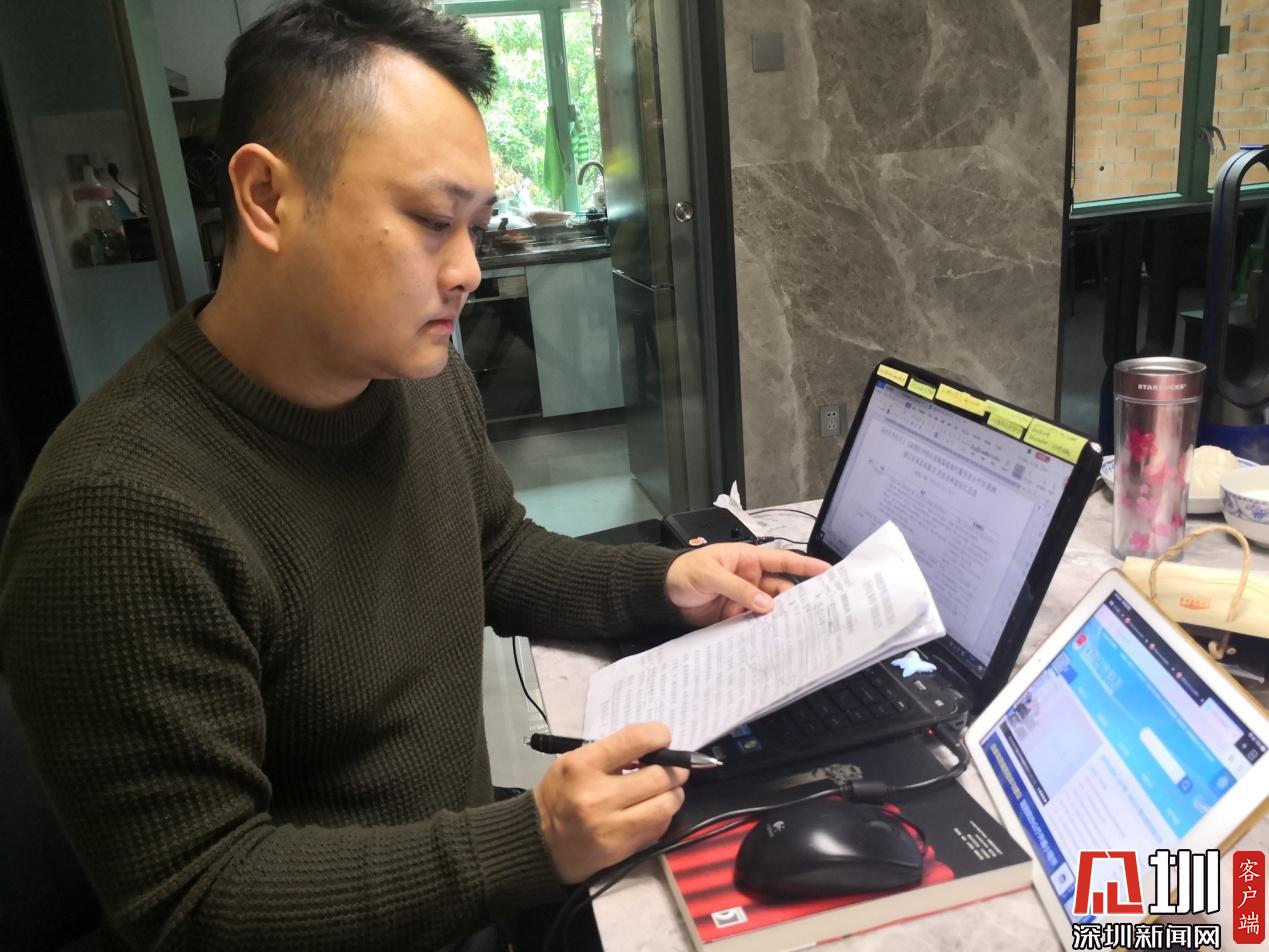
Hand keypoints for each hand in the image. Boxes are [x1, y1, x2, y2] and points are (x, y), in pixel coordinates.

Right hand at [534, 722, 688, 883]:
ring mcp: (612, 827)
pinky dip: (663, 815)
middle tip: (671, 768)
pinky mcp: (623, 849)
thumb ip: (611, 753)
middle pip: (660, 776)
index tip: (662, 738)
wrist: (539, 843)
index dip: (658, 735)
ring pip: (667, 804)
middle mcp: (598, 797)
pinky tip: (651, 810)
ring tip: (664, 790)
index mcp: (583, 766)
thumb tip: (653, 749)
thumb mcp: (573, 762)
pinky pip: (659, 827)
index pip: (635, 740)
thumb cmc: (559, 794)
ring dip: (673, 793)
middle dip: (673, 769)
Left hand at [666, 544, 831, 626]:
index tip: (826, 571)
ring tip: (796, 628)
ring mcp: (744, 599)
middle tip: (815, 611)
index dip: (804, 566)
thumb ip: (738, 589)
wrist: (662, 592)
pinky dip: (763, 630)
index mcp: (747, 559)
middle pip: (781, 589)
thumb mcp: (711, 575)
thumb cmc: (684, 572)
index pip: (782, 561)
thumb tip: (766, 605)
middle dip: (796, 599)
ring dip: (780, 617)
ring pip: (770, 608)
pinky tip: (772, 637)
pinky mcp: (735, 616)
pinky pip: (754, 623)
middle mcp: (750, 578)